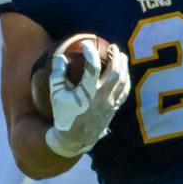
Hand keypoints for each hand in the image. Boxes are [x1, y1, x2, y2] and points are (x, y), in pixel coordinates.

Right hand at [46, 38, 130, 157]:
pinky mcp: (114, 109)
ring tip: (121, 55)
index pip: (92, 68)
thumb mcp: (56, 96)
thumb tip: (60, 57)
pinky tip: (124, 73)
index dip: (90, 53)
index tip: (86, 44)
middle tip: (112, 46)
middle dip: (115, 57)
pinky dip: (126, 79)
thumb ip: (57, 76)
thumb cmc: (63, 114)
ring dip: (123, 66)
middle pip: (115, 73)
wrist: (75, 138)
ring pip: (123, 81)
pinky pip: (124, 91)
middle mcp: (102, 98)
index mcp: (87, 94)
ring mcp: (110, 104)